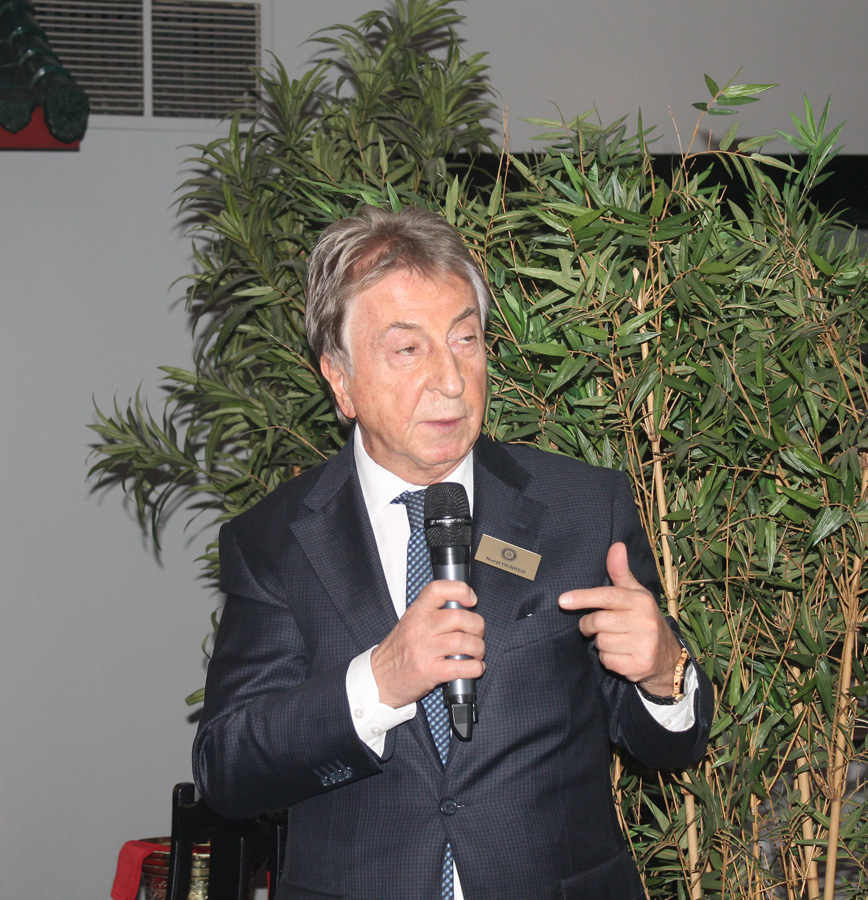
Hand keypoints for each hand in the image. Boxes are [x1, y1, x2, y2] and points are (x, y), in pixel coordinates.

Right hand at [371, 580, 485, 708]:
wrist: (380, 679)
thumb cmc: (398, 652)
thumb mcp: (409, 624)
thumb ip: (431, 614)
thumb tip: (463, 609)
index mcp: (416, 613)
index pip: (438, 590)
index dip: (459, 590)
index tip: (471, 599)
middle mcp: (419, 628)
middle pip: (460, 617)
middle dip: (477, 626)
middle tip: (477, 634)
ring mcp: (424, 650)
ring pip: (464, 642)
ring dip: (478, 649)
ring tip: (476, 653)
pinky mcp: (430, 672)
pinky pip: (462, 667)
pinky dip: (475, 668)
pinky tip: (474, 668)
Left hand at [557, 542, 680, 693]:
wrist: (666, 656)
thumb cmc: (642, 618)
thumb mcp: (635, 593)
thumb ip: (620, 572)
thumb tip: (616, 545)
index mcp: (641, 601)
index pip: (608, 596)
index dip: (583, 597)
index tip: (563, 600)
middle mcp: (645, 622)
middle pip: (598, 621)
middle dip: (589, 624)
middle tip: (594, 625)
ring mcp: (644, 645)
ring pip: (600, 642)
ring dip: (601, 642)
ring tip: (616, 639)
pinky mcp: (639, 666)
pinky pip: (607, 660)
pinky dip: (608, 658)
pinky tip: (620, 654)